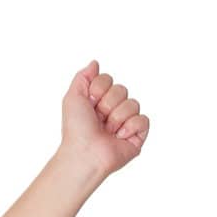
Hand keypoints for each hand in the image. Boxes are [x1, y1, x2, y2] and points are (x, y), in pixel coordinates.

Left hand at [59, 59, 150, 180]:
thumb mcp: (73, 98)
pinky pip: (143, 119)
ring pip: (133, 103)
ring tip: (107, 131)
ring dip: (117, 117)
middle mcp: (113, 110)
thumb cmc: (76, 130)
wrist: (84, 153)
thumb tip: (95, 63)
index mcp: (99, 101)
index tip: (89, 104)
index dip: (98, 90)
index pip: (108, 80)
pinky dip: (130, 127)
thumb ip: (82, 77)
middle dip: (108, 104)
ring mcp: (126, 122)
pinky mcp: (137, 135)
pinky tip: (119, 137)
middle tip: (98, 120)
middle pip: (122, 89)